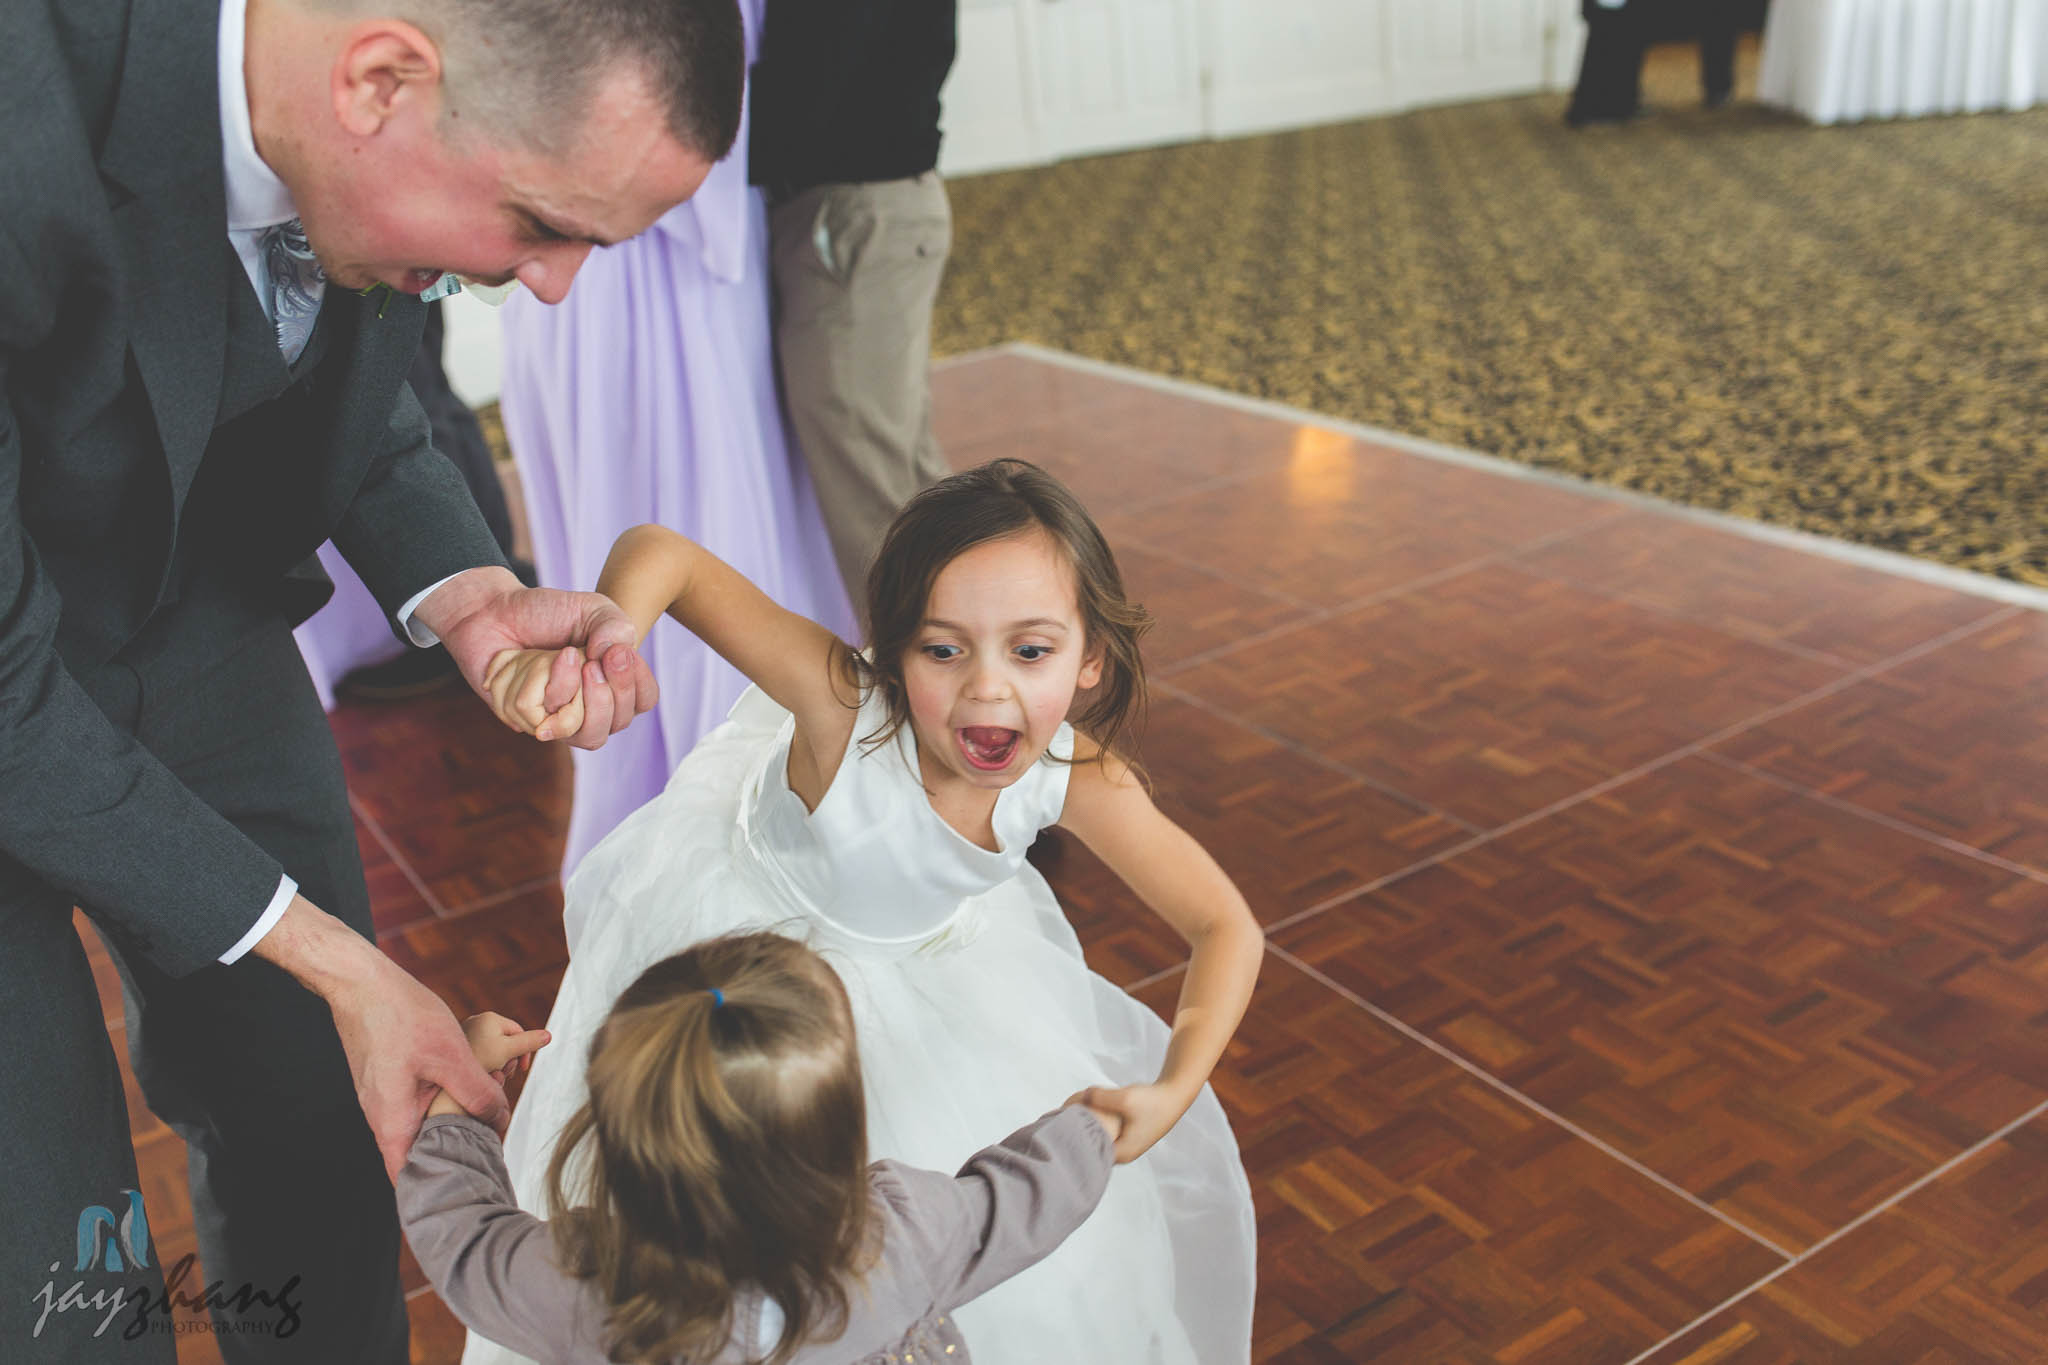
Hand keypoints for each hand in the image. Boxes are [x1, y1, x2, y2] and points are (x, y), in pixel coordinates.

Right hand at [251, 897, 508, 1177]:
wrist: (363, 982)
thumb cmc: (402, 1017)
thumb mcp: (451, 1057)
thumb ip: (477, 1093)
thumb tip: (500, 1120)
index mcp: (392, 1122)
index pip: (410, 1177)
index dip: (439, 1185)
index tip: (468, 1184)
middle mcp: (382, 1116)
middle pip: (421, 1150)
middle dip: (456, 1146)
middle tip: (489, 1136)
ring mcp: (382, 1097)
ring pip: (422, 1122)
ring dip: (452, 1117)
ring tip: (484, 1105)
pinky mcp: (387, 1079)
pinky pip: (417, 1101)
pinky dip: (442, 1097)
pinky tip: (465, 1079)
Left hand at [419, 567, 656, 749]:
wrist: (493, 611)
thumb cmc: (545, 612)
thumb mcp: (592, 608)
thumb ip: (616, 627)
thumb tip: (613, 657)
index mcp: (612, 681)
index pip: (643, 701)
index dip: (636, 684)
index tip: (619, 654)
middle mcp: (590, 706)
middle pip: (618, 723)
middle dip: (608, 690)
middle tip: (589, 658)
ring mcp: (559, 718)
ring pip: (586, 734)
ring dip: (572, 690)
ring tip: (562, 657)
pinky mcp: (528, 721)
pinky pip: (542, 721)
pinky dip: (535, 684)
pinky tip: (526, 663)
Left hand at [426, 1014, 551, 1117]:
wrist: (447, 1076)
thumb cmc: (480, 1061)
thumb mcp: (509, 1051)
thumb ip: (530, 1043)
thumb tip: (549, 1035)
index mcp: (490, 1018)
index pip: (518, 1031)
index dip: (525, 1051)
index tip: (523, 1069)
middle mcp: (476, 1021)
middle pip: (505, 1040)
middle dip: (510, 1059)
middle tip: (506, 1073)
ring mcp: (465, 1033)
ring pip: (492, 1049)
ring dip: (498, 1063)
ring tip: (493, 1075)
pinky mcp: (457, 1046)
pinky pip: (479, 1053)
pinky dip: (484, 1064)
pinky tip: (481, 1076)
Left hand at [1064, 1083, 1191, 1162]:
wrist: (1174, 1094)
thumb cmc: (1152, 1100)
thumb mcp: (1124, 1098)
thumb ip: (1099, 1098)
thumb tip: (1082, 1096)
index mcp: (1121, 1153)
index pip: (1088, 1155)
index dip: (1072, 1143)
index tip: (1057, 1129)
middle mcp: (1123, 1153)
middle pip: (1091, 1148)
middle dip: (1077, 1134)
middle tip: (1057, 1118)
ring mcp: (1126, 1144)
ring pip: (1097, 1138)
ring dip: (1086, 1126)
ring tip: (1068, 1112)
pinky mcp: (1128, 1133)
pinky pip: (1104, 1130)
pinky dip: (1095, 1121)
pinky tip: (1085, 1109)